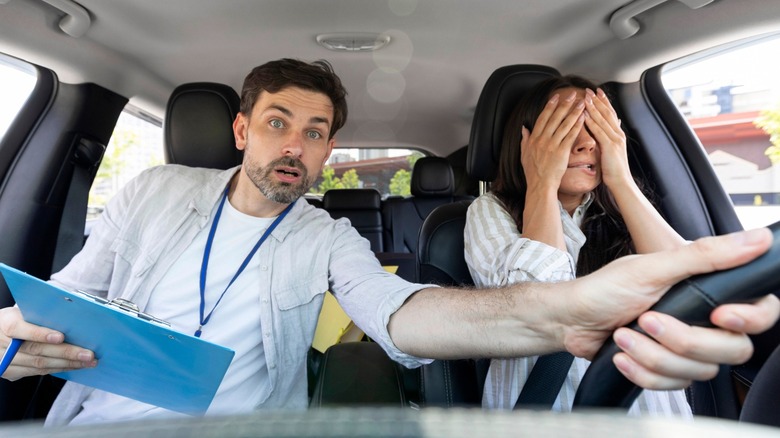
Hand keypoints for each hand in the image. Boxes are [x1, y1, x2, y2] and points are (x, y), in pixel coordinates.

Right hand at [0, 307, 95, 380]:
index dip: (40, 334)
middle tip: (88, 354)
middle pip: (35, 350)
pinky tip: (75, 365)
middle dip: (66, 353)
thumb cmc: (17, 319)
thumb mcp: (23, 311)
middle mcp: (2, 344)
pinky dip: (59, 368)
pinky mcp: (10, 373)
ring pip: (39, 364)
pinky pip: (38, 372)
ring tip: (88, 362)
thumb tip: (71, 317)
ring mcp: (5, 361)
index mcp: (6, 323)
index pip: (19, 329)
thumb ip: (40, 314)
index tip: (61, 337)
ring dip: (67, 364)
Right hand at [521, 90, 584, 192]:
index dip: (550, 106)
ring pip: (564, 124)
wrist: (540, 185)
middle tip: (572, 95)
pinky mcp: (562, 151)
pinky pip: (571, 135)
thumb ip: (524, 140)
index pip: (543, 118)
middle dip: (564, 104)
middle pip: (555, 118)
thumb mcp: (524, 154)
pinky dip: (577, 125)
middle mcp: (542, 140)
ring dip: (574, 112)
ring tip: (582, 103)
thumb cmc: (533, 173)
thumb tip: (524, 129)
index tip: (556, 97)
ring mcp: (552, 145)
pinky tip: (583, 117)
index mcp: (533, 139)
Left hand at [563, 227, 779, 389]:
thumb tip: (758, 238)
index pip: (760, 311)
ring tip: (624, 334)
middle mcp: (704, 321)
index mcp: (707, 290)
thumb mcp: (653, 267)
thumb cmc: (605, 288)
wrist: (570, 319)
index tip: (719, 315)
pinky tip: (621, 354)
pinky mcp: (668, 371)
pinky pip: (672, 385)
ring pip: (699, 371)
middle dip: (683, 340)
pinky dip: (641, 371)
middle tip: (647, 319)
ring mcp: (686, 349)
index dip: (750, 318)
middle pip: (732, 349)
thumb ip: (705, 256)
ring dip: (653, 355)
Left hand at [583, 88, 629, 187]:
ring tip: (585, 97)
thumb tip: (604, 130)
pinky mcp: (610, 146)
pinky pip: (599, 131)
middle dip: (598, 100)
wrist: (621, 181)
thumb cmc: (613, 169)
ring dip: (594, 107)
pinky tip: (584, 115)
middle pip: (607, 113)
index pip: (610, 114)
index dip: (603, 102)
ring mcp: (615, 139)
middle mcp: (618, 134)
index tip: (596, 92)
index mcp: (617, 134)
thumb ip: (608, 138)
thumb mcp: (610, 150)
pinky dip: (591, 122)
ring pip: (603, 119)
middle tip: (589, 90)